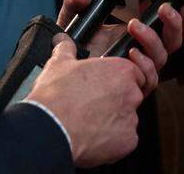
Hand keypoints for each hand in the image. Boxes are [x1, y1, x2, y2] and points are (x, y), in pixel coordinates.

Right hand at [26, 35, 144, 166]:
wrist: (49, 128)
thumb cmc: (56, 97)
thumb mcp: (59, 64)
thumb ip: (66, 49)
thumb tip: (62, 42)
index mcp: (121, 71)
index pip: (133, 73)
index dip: (118, 81)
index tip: (105, 86)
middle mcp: (131, 93)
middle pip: (131, 96)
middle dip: (116, 101)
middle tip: (94, 105)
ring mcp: (131, 119)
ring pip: (127, 119)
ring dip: (113, 121)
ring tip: (89, 122)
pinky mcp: (127, 142)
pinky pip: (124, 140)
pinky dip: (112, 141)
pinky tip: (93, 136)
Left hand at [55, 0, 183, 92]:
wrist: (63, 70)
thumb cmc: (73, 45)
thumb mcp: (73, 14)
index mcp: (137, 31)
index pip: (168, 24)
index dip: (181, 15)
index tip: (183, 2)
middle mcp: (143, 49)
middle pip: (174, 40)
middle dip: (174, 23)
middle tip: (163, 9)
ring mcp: (139, 67)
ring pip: (163, 56)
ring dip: (153, 39)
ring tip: (134, 26)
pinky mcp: (132, 85)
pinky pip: (149, 77)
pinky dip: (144, 64)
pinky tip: (131, 53)